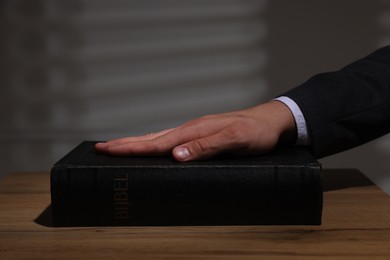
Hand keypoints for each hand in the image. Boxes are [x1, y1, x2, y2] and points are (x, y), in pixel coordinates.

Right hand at [95, 100, 295, 160]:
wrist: (270, 120)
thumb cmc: (255, 132)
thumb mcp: (235, 140)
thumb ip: (207, 147)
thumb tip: (176, 155)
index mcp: (194, 131)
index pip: (157, 142)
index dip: (131, 148)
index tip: (108, 149)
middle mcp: (190, 129)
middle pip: (151, 138)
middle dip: (125, 144)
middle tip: (101, 148)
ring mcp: (194, 131)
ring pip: (159, 138)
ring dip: (137, 143)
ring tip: (118, 147)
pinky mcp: (200, 135)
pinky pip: (171, 140)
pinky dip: (154, 144)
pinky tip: (153, 148)